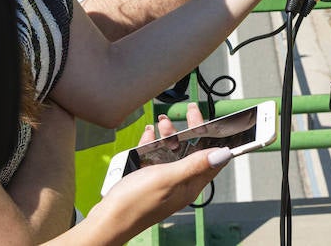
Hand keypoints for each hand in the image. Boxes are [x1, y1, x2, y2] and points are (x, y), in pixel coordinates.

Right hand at [87, 104, 229, 234]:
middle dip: (191, 130)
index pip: (211, 159)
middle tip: (189, 111)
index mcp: (190, 184)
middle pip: (192, 151)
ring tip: (163, 122)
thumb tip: (223, 154)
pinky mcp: (148, 179)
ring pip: (173, 152)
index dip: (213, 137)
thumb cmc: (137, 203)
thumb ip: (194, 164)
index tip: (211, 119)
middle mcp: (180, 182)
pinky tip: (149, 135)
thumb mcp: (168, 178)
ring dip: (170, 135)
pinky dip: (153, 144)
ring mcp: (164, 181)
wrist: (108, 219)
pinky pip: (155, 157)